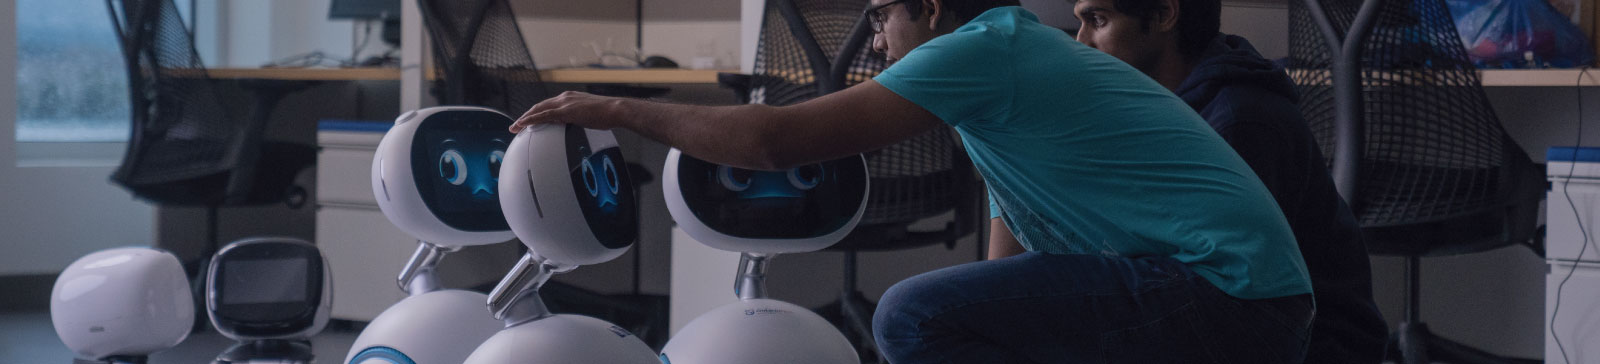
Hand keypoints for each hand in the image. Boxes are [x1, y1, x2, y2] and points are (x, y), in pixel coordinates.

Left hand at [511, 91, 627, 132]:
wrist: (616, 110)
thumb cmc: (608, 114)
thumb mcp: (590, 116)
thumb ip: (580, 118)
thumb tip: (576, 126)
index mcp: (570, 98)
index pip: (549, 105)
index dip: (537, 112)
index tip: (530, 119)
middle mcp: (565, 97)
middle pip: (540, 106)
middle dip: (527, 115)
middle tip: (517, 124)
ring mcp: (565, 103)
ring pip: (538, 110)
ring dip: (525, 118)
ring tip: (515, 127)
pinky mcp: (566, 111)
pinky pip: (543, 115)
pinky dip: (531, 120)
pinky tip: (522, 125)